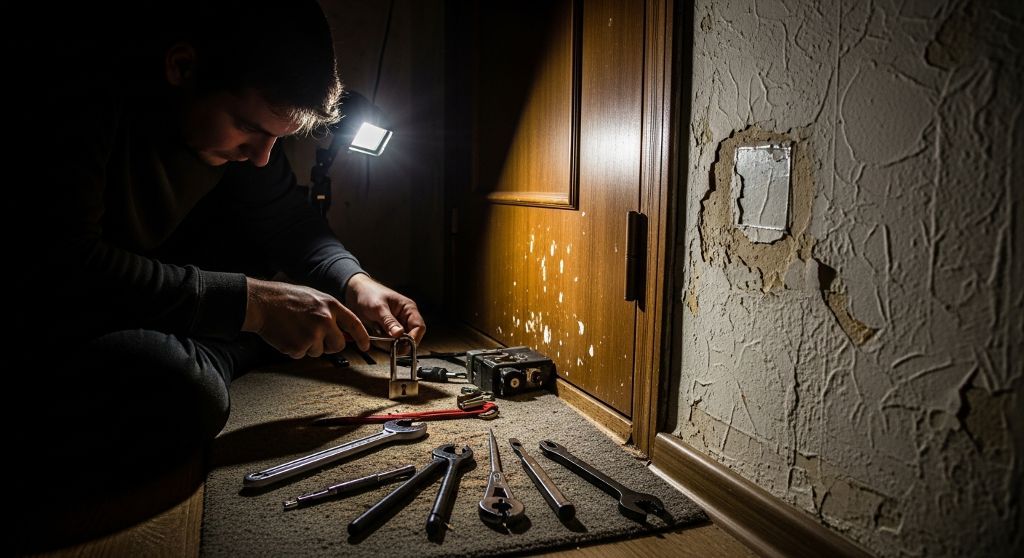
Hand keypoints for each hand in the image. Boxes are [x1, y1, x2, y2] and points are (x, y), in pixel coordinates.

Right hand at [242, 277, 370, 358]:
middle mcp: (325, 320)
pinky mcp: (299, 347)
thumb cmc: (285, 298)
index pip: (355, 324)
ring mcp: (313, 335)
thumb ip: (330, 312)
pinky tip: (287, 335)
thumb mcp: (314, 297)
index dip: (362, 337)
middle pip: (339, 345)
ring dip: (308, 346)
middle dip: (330, 346)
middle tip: (315, 338)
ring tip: (295, 330)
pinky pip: (302, 355)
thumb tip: (342, 329)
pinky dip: (294, 349)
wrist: (261, 303)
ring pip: (319, 352)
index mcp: (331, 306)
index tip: (366, 346)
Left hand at [344, 273, 425, 344]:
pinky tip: (375, 334)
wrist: (355, 292)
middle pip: (410, 338)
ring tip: (376, 333)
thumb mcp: (378, 307)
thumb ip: (389, 321)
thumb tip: (399, 334)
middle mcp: (405, 318)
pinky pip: (389, 343)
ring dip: (388, 343)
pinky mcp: (388, 331)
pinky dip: (382, 342)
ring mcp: (397, 325)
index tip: (404, 346)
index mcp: (408, 309)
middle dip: (399, 343)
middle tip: (386, 342)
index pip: (419, 327)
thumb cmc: (368, 293)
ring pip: (399, 343)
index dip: (414, 338)